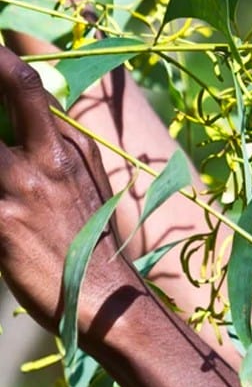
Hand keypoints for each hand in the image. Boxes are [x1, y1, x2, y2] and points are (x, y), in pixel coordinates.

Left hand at [0, 46, 140, 333]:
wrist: (106, 304)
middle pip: (12, 82)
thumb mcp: (81, 187)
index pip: (28, 82)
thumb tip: (21, 126)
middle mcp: (50, 155)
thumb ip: (50, 152)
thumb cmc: (87, 249)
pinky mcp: (0, 220)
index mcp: (71, 145)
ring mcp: (23, 185)